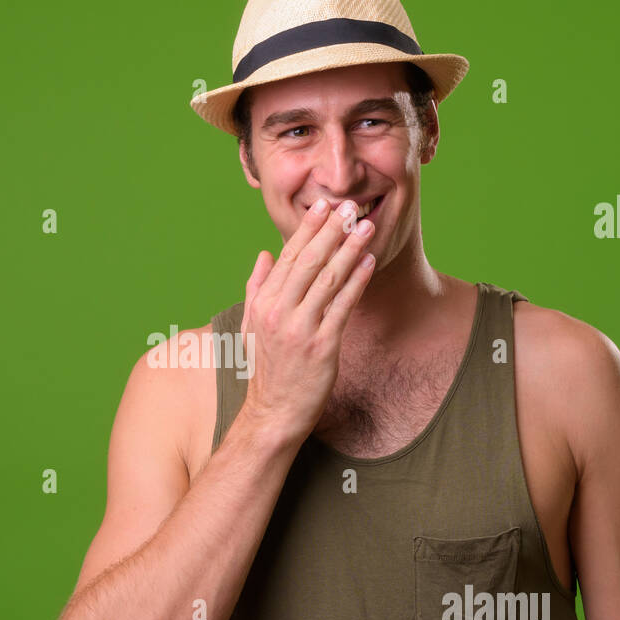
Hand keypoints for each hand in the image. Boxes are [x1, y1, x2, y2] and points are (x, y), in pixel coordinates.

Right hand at [237, 199, 375, 444]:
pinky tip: (369, 263)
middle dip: (331, 231)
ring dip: (349, 250)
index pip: (286, 257)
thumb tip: (263, 254)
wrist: (274, 412)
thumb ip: (256, 287)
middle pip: (308, 262)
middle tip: (350, 207)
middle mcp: (278, 313)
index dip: (307, 229)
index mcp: (262, 304)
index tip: (324, 206)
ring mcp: (300, 329)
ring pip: (327, 279)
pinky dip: (357, 281)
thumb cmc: (266, 369)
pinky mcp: (322, 346)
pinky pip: (343, 306)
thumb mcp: (250, 325)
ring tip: (366, 227)